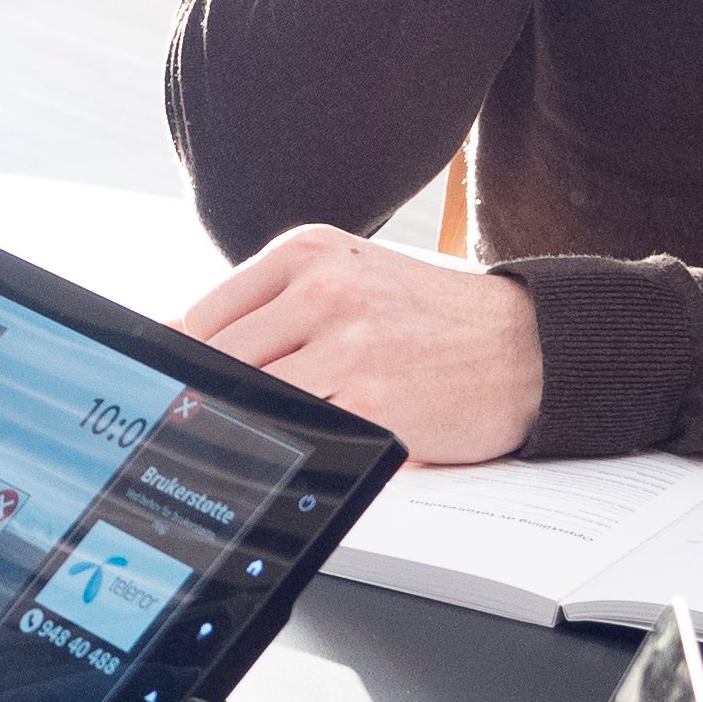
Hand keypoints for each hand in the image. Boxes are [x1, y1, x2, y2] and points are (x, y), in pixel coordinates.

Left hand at [177, 224, 543, 465]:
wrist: (526, 345)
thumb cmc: (428, 317)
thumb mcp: (347, 279)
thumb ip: (270, 304)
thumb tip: (179, 338)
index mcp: (307, 251)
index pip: (204, 313)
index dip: (184, 361)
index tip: (176, 389)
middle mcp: (323, 289)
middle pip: (220, 358)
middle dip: (210, 397)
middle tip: (202, 427)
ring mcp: (349, 346)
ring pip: (254, 395)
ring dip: (249, 424)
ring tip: (249, 443)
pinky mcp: (375, 401)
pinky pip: (305, 430)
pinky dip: (292, 444)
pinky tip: (299, 450)